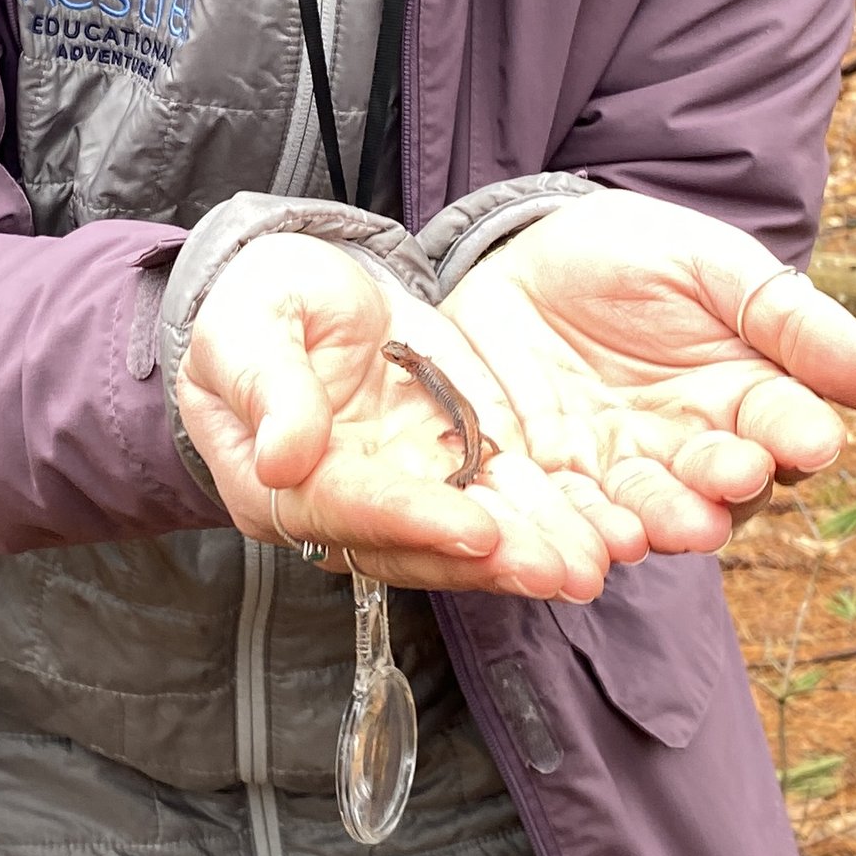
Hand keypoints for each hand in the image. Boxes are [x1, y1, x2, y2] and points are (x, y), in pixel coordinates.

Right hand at [175, 232, 611, 598]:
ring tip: (591, 562)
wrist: (303, 286)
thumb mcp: (254, 325)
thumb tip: (285, 460)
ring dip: (529, 552)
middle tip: (558, 569)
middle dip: (489, 561)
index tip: (474, 528)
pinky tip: (601, 529)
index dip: (410, 520)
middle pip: (414, 546)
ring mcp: (399, 495)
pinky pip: (500, 504)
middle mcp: (340, 508)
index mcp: (275, 483)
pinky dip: (549, 518)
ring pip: (464, 540)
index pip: (345, 510)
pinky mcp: (446, 474)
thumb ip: (271, 387)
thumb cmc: (259, 302)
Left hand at [438, 194, 855, 553]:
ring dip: (631, 536)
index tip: (808, 442)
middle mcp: (679, 456)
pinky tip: (550, 559)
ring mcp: (604, 476)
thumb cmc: (633, 254)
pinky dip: (544, 544)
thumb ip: (798, 324)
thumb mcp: (715, 267)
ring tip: (630, 538)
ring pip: (628, 523)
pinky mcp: (530, 484)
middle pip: (707, 494)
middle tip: (725, 484)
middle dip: (713, 494)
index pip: (779, 431)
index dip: (794, 438)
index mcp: (739, 404)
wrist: (515, 252)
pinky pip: (538, 522)